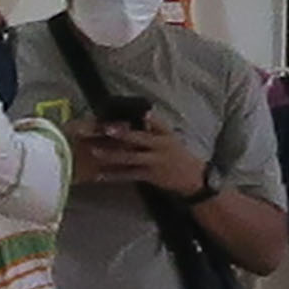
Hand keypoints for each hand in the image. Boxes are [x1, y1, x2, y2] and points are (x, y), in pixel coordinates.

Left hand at [81, 116, 211, 197]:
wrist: (193, 177)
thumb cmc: (176, 154)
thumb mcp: (169, 137)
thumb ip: (153, 126)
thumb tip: (139, 114)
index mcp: (166, 133)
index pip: (156, 122)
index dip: (146, 116)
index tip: (135, 111)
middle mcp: (160, 146)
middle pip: (139, 138)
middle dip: (122, 133)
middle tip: (105, 128)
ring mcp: (154, 161)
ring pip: (130, 158)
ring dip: (112, 155)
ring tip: (95, 151)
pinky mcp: (149, 175)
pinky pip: (128, 175)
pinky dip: (113, 175)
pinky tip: (99, 174)